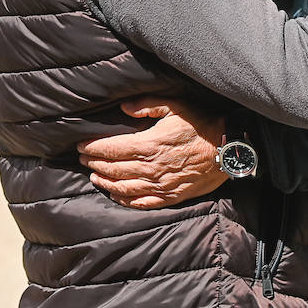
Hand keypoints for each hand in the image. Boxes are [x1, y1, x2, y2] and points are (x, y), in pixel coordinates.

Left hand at [76, 97, 225, 209]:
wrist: (227, 149)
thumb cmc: (201, 124)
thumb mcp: (175, 106)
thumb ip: (146, 106)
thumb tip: (123, 108)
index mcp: (148, 145)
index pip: (110, 149)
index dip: (92, 147)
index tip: (80, 145)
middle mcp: (150, 168)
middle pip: (112, 168)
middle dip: (94, 162)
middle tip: (82, 158)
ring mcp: (159, 185)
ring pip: (122, 188)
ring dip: (105, 182)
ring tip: (94, 175)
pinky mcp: (169, 197)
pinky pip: (140, 202)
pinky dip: (124, 199)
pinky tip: (116, 195)